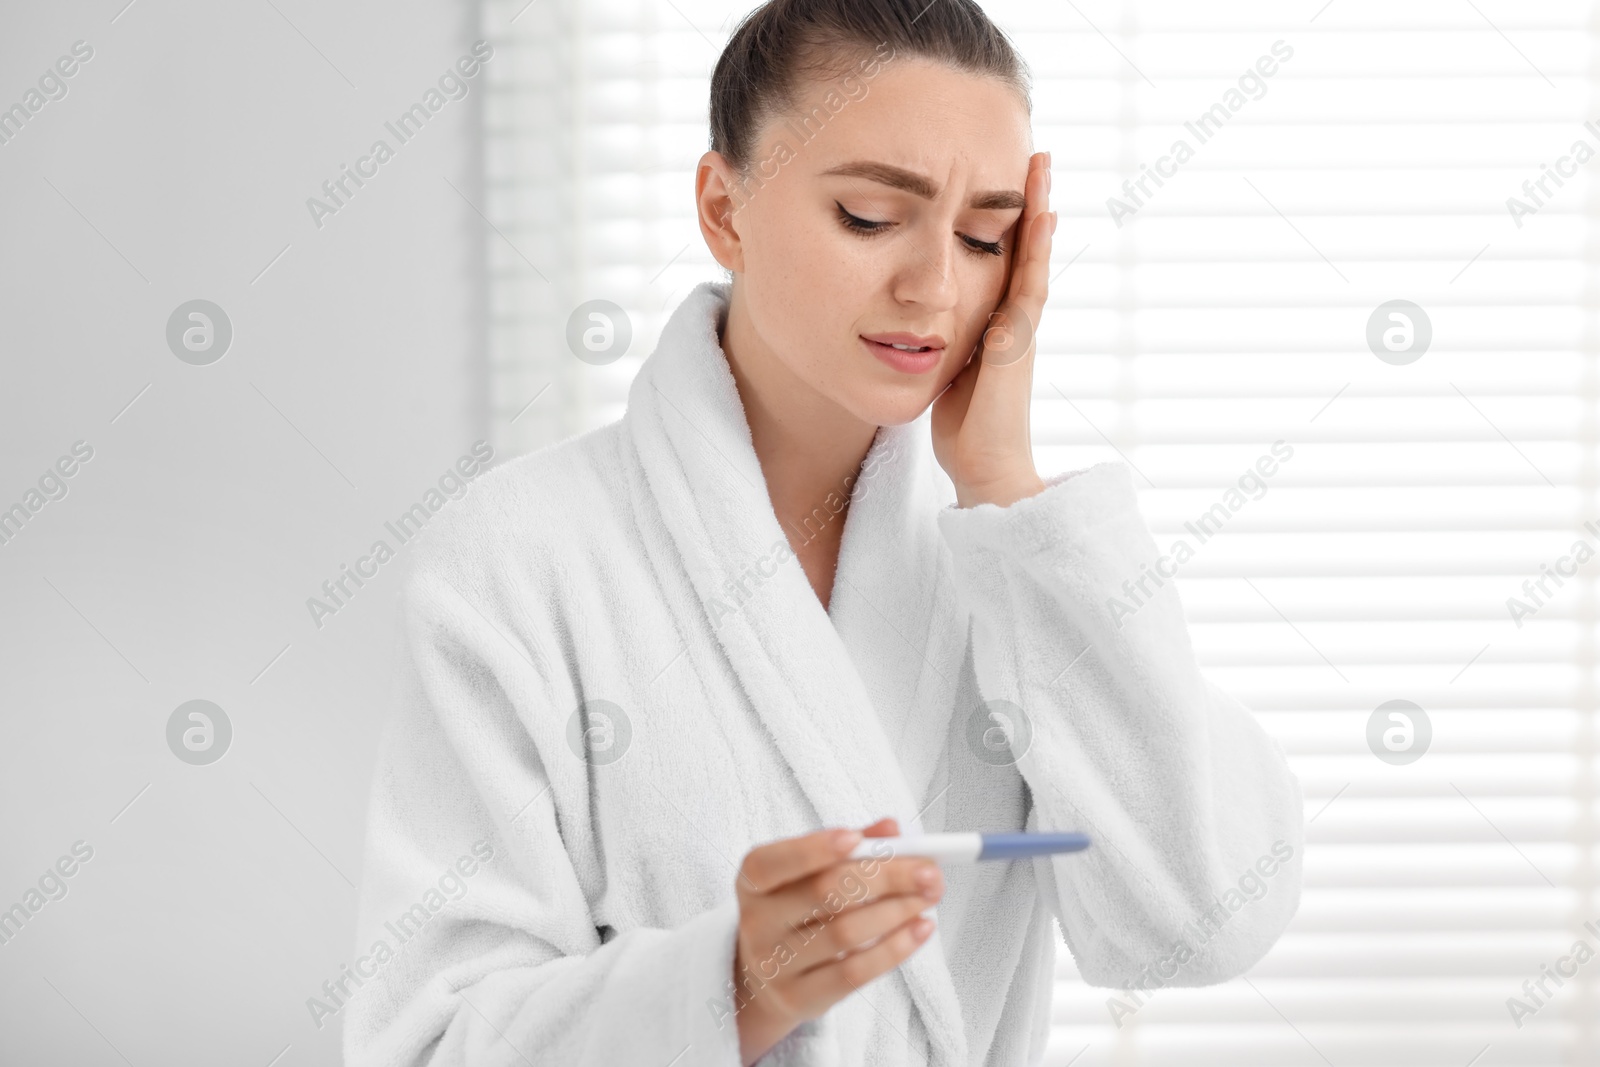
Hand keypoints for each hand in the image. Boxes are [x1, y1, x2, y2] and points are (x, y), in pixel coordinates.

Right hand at [731, 818, 941, 1064]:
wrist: (767, 978)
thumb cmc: (798, 910)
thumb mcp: (808, 874)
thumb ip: (850, 846)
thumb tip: (891, 828)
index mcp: (753, 880)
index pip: (774, 862)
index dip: (813, 848)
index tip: (856, 837)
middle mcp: (757, 922)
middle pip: (824, 893)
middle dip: (885, 877)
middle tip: (929, 871)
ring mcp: (774, 964)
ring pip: (845, 932)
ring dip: (897, 911)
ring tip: (929, 898)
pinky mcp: (799, 997)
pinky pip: (854, 973)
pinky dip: (895, 949)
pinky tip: (921, 929)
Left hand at [932, 150, 1055, 508]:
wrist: (987, 472)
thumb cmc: (965, 433)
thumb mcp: (947, 375)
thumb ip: (943, 346)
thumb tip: (916, 325)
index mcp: (995, 326)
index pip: (1001, 263)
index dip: (1003, 224)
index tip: (1003, 182)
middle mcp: (1014, 321)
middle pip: (1023, 249)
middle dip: (1027, 203)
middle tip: (1034, 155)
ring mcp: (1022, 330)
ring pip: (1033, 258)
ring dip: (1039, 211)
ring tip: (1042, 166)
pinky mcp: (1019, 343)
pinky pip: (1031, 287)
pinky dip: (1037, 251)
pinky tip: (1043, 217)